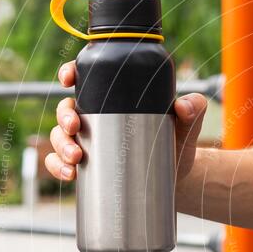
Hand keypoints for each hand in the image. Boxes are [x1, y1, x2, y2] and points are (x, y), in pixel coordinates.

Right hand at [45, 61, 207, 180]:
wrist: (178, 178)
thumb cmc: (178, 143)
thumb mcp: (188, 124)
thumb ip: (194, 109)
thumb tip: (183, 105)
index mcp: (115, 99)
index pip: (86, 80)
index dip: (70, 73)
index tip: (67, 79)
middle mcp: (97, 118)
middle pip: (66, 108)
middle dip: (63, 116)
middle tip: (75, 128)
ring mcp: (90, 143)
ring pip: (60, 136)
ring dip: (60, 145)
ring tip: (77, 158)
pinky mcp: (89, 167)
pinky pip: (61, 164)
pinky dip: (58, 168)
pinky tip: (69, 174)